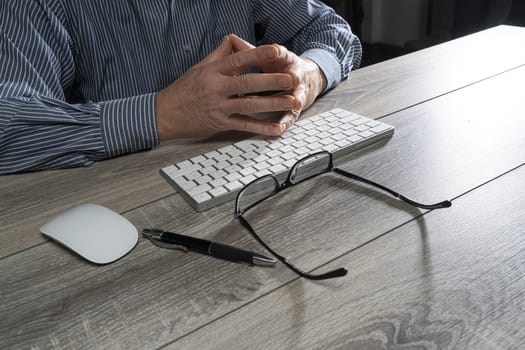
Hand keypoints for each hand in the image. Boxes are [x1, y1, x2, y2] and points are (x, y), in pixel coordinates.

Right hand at [155, 35, 297, 139]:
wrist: (164, 114)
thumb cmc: (183, 89)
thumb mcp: (200, 67)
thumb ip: (220, 54)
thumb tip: (234, 40)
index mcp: (213, 71)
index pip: (238, 60)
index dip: (258, 55)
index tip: (275, 51)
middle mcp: (216, 88)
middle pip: (248, 82)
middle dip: (272, 81)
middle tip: (291, 79)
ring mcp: (218, 107)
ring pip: (249, 104)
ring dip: (272, 103)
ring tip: (291, 101)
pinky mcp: (220, 123)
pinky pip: (244, 125)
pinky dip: (261, 128)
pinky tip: (276, 128)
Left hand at [229, 36, 326, 129]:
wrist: (306, 78)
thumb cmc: (280, 67)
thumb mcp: (268, 56)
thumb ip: (249, 50)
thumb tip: (230, 39)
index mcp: (285, 60)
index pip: (282, 53)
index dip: (278, 52)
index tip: (275, 51)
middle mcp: (293, 76)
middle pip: (291, 76)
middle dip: (289, 78)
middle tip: (290, 80)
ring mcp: (296, 93)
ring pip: (293, 98)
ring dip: (290, 101)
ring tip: (290, 103)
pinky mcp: (295, 109)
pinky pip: (289, 117)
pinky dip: (285, 123)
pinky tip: (278, 129)